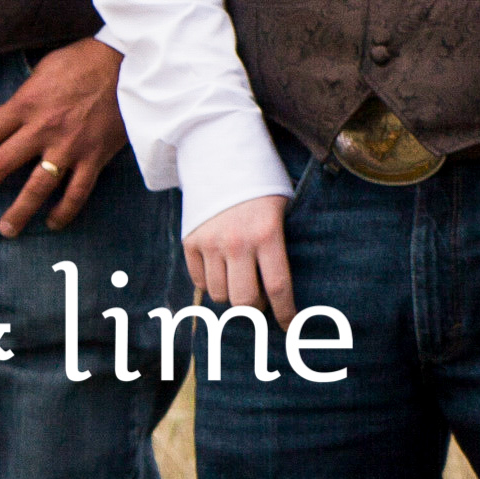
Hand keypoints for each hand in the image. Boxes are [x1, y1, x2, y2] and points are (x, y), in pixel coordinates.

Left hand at [0, 37, 128, 236]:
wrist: (130, 63)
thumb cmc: (85, 59)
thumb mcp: (45, 67)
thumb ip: (27, 92)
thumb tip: (13, 110)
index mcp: (27, 103)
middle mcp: (43, 128)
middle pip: (3, 164)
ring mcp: (69, 146)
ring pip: (37, 187)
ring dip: (19, 210)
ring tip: (5, 229)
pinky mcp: (94, 157)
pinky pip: (77, 192)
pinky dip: (64, 211)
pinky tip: (52, 223)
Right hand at [184, 194, 295, 323]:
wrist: (220, 151)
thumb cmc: (261, 182)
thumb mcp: (284, 205)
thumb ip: (282, 242)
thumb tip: (287, 285)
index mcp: (267, 233)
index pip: (277, 287)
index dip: (285, 313)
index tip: (289, 327)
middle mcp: (237, 242)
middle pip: (244, 301)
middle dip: (255, 308)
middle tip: (260, 300)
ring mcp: (210, 242)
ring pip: (220, 295)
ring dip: (232, 295)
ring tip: (240, 281)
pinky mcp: (190, 241)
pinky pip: (199, 282)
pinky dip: (210, 284)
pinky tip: (222, 272)